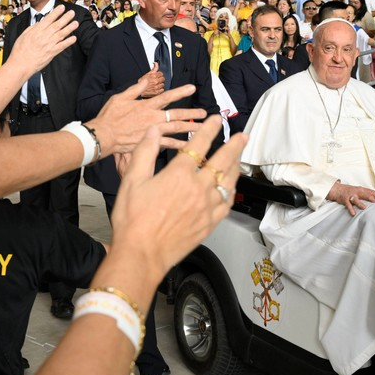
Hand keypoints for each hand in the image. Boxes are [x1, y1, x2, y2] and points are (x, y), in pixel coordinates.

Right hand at [4, 5, 76, 75]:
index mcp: (37, 31)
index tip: (62, 7)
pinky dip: (68, 42)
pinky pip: (62, 46)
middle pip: (57, 25)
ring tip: (76, 23)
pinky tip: (74, 38)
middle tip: (72, 13)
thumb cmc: (20, 50)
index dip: (56, 12)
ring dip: (69, 28)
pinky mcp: (52, 53)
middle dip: (66, 18)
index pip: (49, 19)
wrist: (21, 64)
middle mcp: (44, 36)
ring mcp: (49, 44)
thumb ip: (33, 28)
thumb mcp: (24, 35)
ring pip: (61, 34)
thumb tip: (40, 23)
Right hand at [88, 78, 207, 154]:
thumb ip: (136, 89)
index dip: (181, 92)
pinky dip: (179, 145)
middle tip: (204, 113)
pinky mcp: (149, 143)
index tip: (192, 88)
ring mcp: (152, 132)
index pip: (167, 97)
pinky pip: (168, 145)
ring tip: (203, 128)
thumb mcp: (120, 97)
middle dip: (191, 113)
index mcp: (146, 106)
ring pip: (176, 129)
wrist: (103, 135)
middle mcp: (152, 118)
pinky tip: (189, 146)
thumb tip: (147, 79)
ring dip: (190, 128)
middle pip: (176, 115)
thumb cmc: (109, 117)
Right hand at [110, 117, 247, 281]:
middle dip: (235, 145)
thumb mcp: (131, 180)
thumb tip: (153, 132)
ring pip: (229, 181)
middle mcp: (198, 188)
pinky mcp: (209, 223)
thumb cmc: (133, 220)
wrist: (142, 253)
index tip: (216, 120)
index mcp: (179, 174)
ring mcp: (206, 206)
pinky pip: (227, 203)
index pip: (200, 144)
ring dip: (236, 166)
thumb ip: (144, 152)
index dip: (209, 129)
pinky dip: (231, 191)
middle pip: (223, 160)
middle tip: (243, 136)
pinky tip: (231, 188)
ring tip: (239, 157)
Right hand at [138, 62, 165, 97]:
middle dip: (160, 79)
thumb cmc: (142, 82)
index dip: (159, 75)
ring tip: (156, 85)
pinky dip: (160, 89)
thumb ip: (154, 68)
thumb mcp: (148, 73)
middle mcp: (156, 81)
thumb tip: (156, 63)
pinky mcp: (157, 92)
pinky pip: (162, 90)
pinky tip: (156, 88)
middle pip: (163, 79)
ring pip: (162, 84)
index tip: (157, 76)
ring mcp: (157, 87)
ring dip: (160, 84)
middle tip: (156, 80)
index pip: (161, 74)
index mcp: (154, 76)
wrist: (139, 89)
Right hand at [327, 181, 374, 215]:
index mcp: (361, 189)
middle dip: (370, 197)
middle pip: (364, 194)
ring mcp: (350, 195)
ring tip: (364, 208)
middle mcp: (356, 192)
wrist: (337, 189)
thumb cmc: (349, 191)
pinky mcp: (345, 200)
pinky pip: (348, 205)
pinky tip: (353, 213)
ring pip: (356, 199)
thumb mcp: (358, 190)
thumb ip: (366, 194)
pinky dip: (350, 209)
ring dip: (360, 203)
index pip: (370, 191)